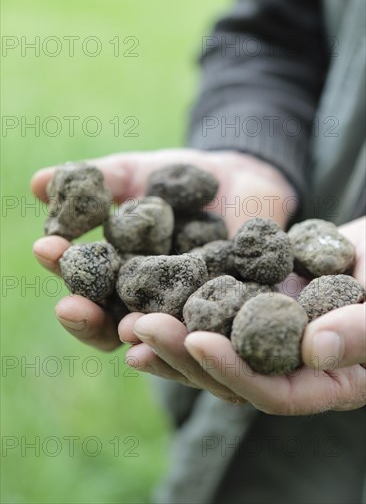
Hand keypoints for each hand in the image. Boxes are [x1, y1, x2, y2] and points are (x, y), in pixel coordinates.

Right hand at [32, 149, 294, 353]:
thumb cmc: (179, 178)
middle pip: (115, 327)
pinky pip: (221, 327)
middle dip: (90, 320)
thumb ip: (97, 182)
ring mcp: (192, 310)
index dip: (63, 269)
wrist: (241, 173)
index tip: (46, 249)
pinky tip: (195, 330)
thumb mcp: (137, 174)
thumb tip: (38, 182)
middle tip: (71, 307)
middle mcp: (152, 303)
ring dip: (143, 335)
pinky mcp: (235, 309)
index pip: (85, 288)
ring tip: (129, 327)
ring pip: (164, 338)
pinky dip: (207, 331)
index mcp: (121, 276)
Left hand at [119, 217, 365, 413]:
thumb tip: (314, 350)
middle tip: (140, 330)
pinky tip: (151, 294)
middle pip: (231, 376)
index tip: (197, 342)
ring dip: (170, 336)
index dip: (235, 372)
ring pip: (215, 348)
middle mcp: (289, 367)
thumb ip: (362, 331)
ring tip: (128, 323)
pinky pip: (215, 311)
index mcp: (326, 381)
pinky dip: (185, 304)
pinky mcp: (252, 305)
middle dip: (183, 355)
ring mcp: (267, 337)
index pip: (276, 393)